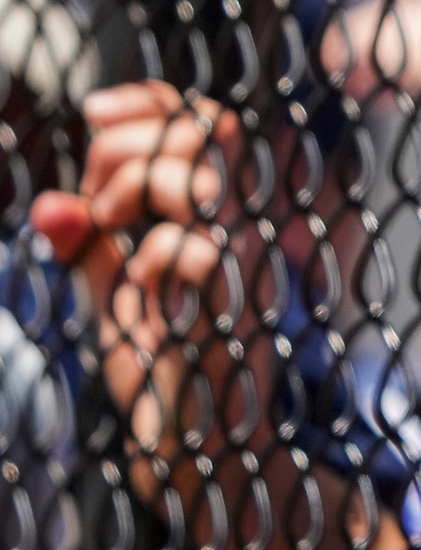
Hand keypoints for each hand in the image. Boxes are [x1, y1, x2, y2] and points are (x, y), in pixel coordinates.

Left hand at [30, 83, 248, 424]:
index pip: (201, 118)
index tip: (94, 114)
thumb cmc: (166, 372)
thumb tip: (48, 206)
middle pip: (200, 128)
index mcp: (221, 213)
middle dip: (124, 146)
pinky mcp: (231, 300)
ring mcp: (243, 259)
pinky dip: (143, 263)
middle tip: (99, 202)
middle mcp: (243, 224)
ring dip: (128, 193)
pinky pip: (178, 249)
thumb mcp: (118, 296)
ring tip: (114, 235)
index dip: (149, 101)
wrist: (199, 448)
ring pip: (186, 175)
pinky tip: (147, 294)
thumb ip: (90, 248)